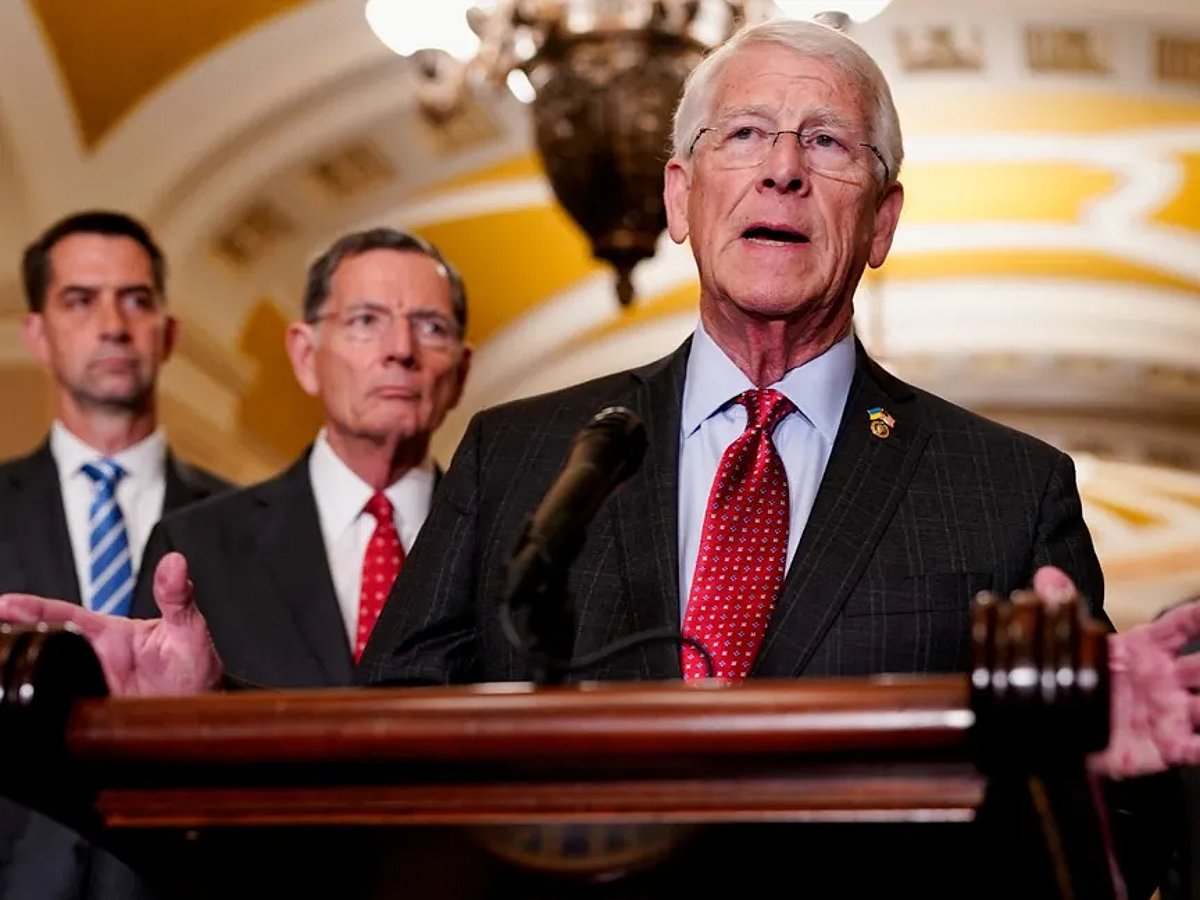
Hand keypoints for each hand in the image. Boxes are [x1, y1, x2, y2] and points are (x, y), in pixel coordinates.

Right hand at [0, 552, 222, 695]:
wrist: (202, 709)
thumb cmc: (195, 667)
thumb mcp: (189, 631)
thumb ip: (179, 598)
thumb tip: (175, 563)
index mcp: (108, 633)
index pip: (61, 615)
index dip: (31, 609)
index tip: (6, 604)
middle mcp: (90, 657)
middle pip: (41, 645)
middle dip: (13, 637)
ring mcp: (86, 686)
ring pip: (42, 677)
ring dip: (21, 673)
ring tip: (3, 670)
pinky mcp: (85, 715)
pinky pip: (55, 710)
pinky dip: (37, 709)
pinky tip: (23, 710)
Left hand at [1032, 565, 1199, 777]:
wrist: (1074, 730)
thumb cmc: (1089, 681)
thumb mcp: (1077, 643)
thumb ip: (1064, 607)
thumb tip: (1048, 576)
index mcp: (1149, 649)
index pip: (1181, 625)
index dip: (1198, 615)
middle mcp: (1167, 678)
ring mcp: (1171, 712)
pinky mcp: (1168, 746)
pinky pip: (1196, 749)